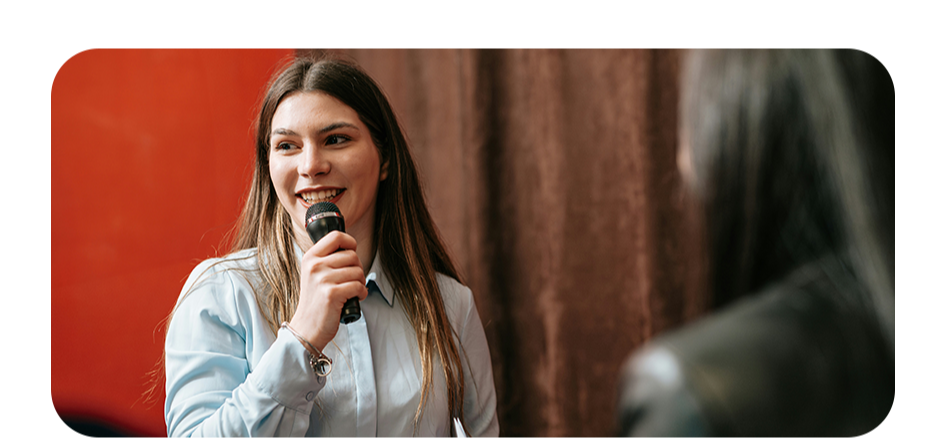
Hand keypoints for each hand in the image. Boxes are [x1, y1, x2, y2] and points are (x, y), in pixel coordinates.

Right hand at [288, 230, 367, 351]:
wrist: (307, 328)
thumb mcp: (314, 274)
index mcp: (310, 257)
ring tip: (351, 291)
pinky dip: (361, 293)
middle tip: (352, 280)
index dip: (350, 242)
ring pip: (358, 271)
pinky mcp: (332, 294)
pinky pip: (358, 286)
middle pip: (352, 255)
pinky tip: (354, 298)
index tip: (351, 252)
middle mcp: (315, 266)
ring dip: (360, 282)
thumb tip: (350, 248)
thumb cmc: (316, 301)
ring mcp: (322, 279)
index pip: (336, 236)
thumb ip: (327, 259)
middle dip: (358, 268)